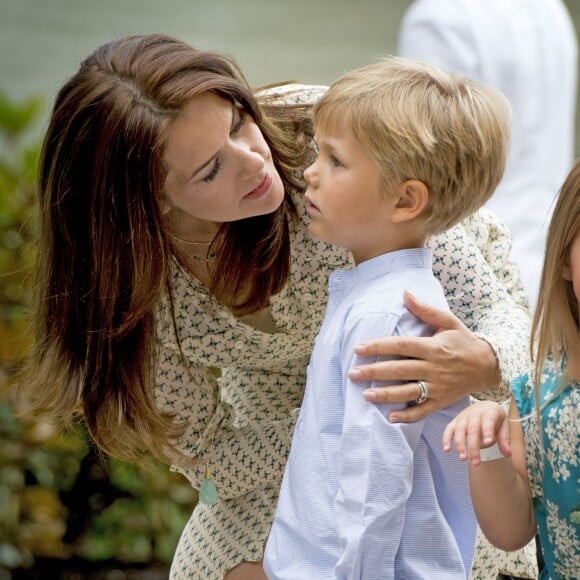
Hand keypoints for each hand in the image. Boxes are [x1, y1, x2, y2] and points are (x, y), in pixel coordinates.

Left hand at [347, 291, 500, 422]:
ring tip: (365, 395)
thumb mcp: (448, 321)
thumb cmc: (463, 341)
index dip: (378, 347)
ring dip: (386, 395)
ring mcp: (438, 387)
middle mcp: (434, 368)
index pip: (401, 346)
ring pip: (409, 392)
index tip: (358, 349)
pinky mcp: (442, 401)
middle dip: (374, 372)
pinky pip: (423, 411)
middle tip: (352, 374)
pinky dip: (408, 416)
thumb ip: (425, 310)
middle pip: (400, 370)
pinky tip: (390, 417)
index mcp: (433, 347)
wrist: (489, 365)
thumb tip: (405, 293)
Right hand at [442, 400, 511, 465]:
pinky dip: (446, 438)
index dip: (487, 431)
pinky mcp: (455, 421)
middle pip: (472, 429)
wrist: (484, 406)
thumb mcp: (504, 425)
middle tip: (475, 462)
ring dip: (459, 445)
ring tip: (462, 458)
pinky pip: (448, 429)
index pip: (488, 421)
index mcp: (489, 412)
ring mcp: (463, 416)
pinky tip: (446, 449)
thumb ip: (505, 439)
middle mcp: (474, 413)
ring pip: (459, 430)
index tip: (488, 442)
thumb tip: (507, 454)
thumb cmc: (495, 418)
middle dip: (473, 446)